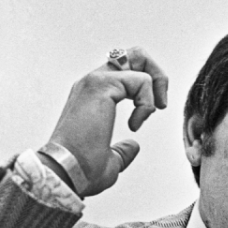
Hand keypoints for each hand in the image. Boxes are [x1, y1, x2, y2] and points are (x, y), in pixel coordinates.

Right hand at [45, 46, 168, 196]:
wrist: (67, 173)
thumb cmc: (82, 170)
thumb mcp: (111, 160)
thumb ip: (122, 150)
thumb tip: (132, 146)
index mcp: (93, 95)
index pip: (126, 69)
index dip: (148, 85)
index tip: (152, 112)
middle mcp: (92, 83)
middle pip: (134, 54)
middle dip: (156, 74)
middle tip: (160, 103)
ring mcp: (94, 81)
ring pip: (138, 57)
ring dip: (155, 84)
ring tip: (150, 111)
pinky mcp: (100, 86)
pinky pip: (141, 80)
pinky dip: (147, 103)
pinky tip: (135, 124)